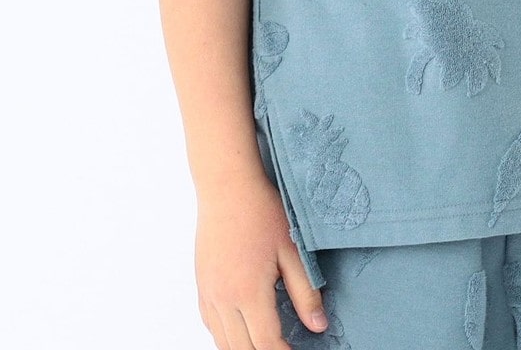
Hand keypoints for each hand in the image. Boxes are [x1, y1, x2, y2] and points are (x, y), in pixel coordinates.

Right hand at [194, 166, 328, 348]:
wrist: (227, 186)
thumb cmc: (261, 212)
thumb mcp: (292, 250)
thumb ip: (306, 292)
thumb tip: (319, 326)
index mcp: (248, 292)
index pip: (266, 345)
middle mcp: (223, 299)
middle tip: (285, 348)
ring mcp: (208, 294)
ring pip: (222, 343)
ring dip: (245, 349)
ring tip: (267, 342)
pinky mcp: (201, 286)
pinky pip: (211, 326)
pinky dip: (227, 336)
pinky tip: (243, 329)